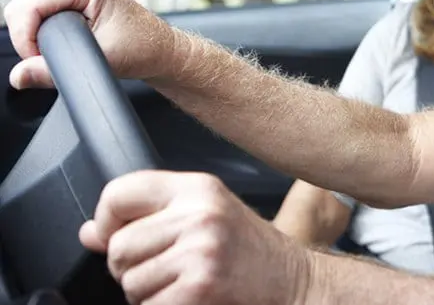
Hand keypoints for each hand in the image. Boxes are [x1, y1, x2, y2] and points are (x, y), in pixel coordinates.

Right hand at [4, 0, 174, 88]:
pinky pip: (33, 17)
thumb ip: (54, 70)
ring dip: (35, 38)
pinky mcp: (64, 0)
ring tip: (66, 51)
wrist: (159, 48)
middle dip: (29, 39)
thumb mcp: (100, 61)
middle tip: (54, 59)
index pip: (28, 6)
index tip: (40, 61)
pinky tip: (63, 45)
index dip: (26, 38)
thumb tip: (19, 76)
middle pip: (20, 8)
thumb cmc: (141, 47)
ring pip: (24, 13)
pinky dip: (39, 36)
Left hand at [83, 170, 311, 304]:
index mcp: (198, 188)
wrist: (295, 282)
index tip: (117, 237)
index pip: (119, 193)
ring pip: (129, 282)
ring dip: (147, 295)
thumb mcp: (203, 218)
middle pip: (118, 247)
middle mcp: (200, 213)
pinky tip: (192, 299)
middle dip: (131, 268)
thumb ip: (147, 219)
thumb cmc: (249, 252)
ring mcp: (201, 250)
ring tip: (183, 285)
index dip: (107, 221)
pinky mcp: (200, 286)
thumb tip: (90, 233)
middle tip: (168, 270)